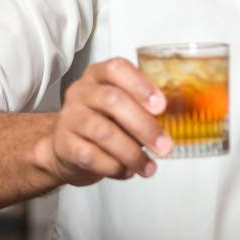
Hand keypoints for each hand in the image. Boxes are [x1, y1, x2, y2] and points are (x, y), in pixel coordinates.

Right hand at [40, 57, 170, 186]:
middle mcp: (82, 92)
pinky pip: (91, 156)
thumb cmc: (103, 121)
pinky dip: (114, 167)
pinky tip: (127, 171)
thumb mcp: (121, 106)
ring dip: (132, 153)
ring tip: (149, 167)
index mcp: (99, 75)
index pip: (116, 68)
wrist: (66, 147)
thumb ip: (143, 107)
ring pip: (103, 132)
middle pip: (112, 101)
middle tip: (165, 146)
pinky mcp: (64, 145)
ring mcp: (70, 117)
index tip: (162, 106)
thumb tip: (175, 122)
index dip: (141, 86)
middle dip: (144, 126)